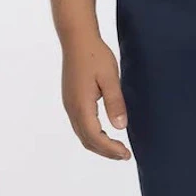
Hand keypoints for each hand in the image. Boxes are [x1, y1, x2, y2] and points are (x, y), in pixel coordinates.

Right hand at [61, 33, 130, 159]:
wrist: (77, 39)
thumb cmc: (95, 55)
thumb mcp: (110, 78)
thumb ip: (115, 103)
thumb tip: (120, 127)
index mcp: (81, 105)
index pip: (95, 137)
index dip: (111, 149)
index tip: (126, 154)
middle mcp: (72, 108)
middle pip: (87, 140)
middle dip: (106, 151)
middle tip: (125, 155)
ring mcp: (69, 105)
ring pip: (82, 135)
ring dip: (99, 145)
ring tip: (117, 149)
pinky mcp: (71, 101)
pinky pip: (80, 126)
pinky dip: (93, 136)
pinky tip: (106, 135)